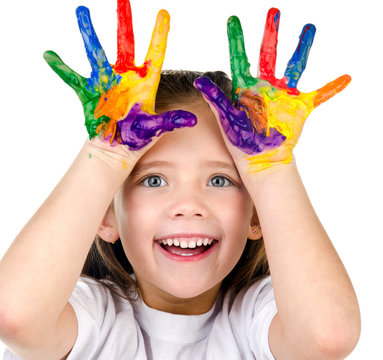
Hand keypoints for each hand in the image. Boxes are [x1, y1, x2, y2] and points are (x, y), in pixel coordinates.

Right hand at [44, 0, 195, 151]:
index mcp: (145, 83)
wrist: (116, 149)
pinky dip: (61, 68)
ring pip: (96, 53)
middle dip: (125, 21)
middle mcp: (126, 77)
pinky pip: (72, 77)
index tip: (164, 13)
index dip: (159, 34)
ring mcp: (106, 83)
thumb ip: (171, 121)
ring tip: (82, 11)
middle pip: (125, 44)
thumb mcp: (155, 127)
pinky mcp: (90, 92)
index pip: (155, 54)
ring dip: (89, 33)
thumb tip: (192, 121)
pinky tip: (49, 55)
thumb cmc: (137, 137)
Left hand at [195, 8, 349, 171]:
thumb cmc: (241, 141)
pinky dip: (332, 89)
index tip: (232, 20)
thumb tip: (199, 81)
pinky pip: (319, 95)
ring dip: (302, 47)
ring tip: (309, 27)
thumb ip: (216, 100)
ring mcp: (283, 96)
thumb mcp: (227, 120)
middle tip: (273, 12)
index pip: (240, 58)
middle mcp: (265, 87)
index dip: (236, 40)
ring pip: (294, 66)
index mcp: (246, 88)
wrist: (260, 158)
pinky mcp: (299, 107)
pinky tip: (345, 78)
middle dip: (270, 33)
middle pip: (268, 54)